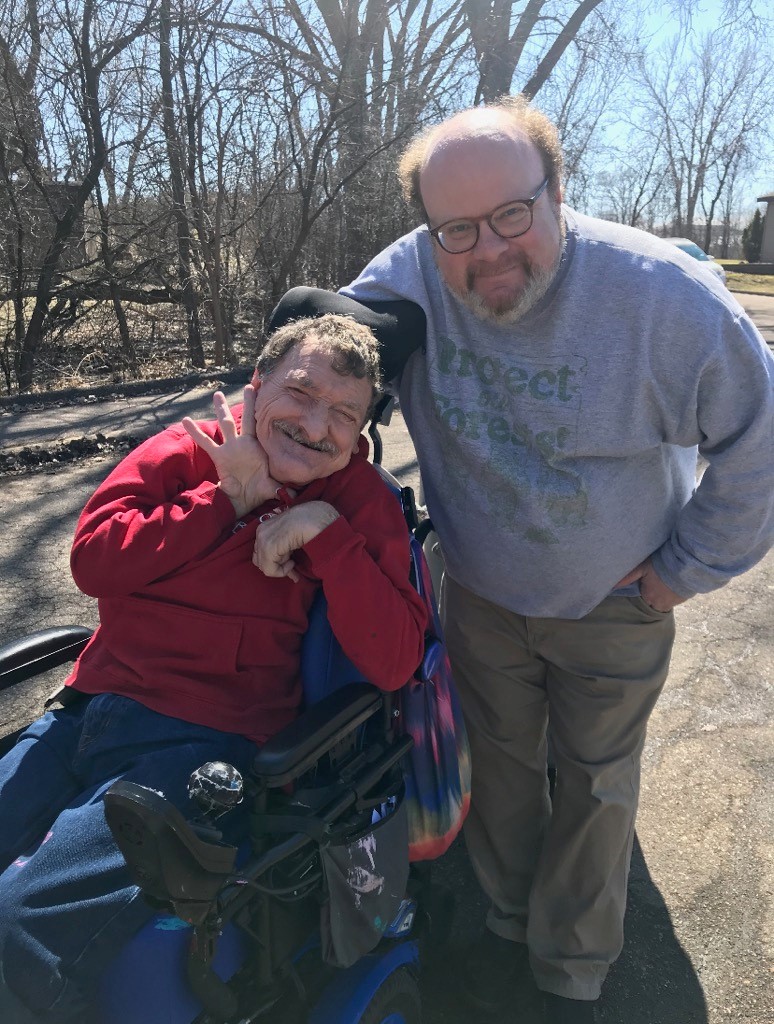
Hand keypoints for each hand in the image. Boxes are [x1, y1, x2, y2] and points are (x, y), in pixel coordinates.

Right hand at [182, 387, 279, 518]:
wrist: (241, 500)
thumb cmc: (259, 490)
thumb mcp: (274, 486)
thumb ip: (284, 487)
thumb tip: (297, 493)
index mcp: (259, 447)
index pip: (264, 426)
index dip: (267, 412)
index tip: (272, 396)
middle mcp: (245, 443)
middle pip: (248, 418)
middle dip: (249, 402)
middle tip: (250, 385)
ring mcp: (231, 447)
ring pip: (226, 424)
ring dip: (222, 409)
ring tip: (217, 394)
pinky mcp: (219, 455)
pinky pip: (205, 442)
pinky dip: (195, 432)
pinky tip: (186, 420)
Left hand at [253, 501, 339, 581]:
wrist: (321, 516)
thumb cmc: (313, 522)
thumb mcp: (295, 535)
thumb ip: (286, 548)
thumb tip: (288, 567)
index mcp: (267, 526)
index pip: (261, 551)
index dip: (275, 562)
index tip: (291, 565)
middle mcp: (262, 530)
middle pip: (259, 560)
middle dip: (276, 567)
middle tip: (293, 567)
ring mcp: (263, 537)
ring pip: (263, 565)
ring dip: (280, 568)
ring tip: (294, 561)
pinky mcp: (269, 546)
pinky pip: (268, 569)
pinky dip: (282, 571)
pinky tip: (293, 562)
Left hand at [614, 557, 686, 612]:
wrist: (685, 566)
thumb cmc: (661, 566)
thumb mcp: (643, 568)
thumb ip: (628, 577)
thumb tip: (612, 586)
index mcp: (647, 597)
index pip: (642, 600)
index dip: (644, 592)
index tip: (645, 585)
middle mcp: (659, 604)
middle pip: (652, 604)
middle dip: (652, 598)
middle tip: (655, 586)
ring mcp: (671, 604)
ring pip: (663, 604)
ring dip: (663, 598)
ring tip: (664, 587)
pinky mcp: (682, 601)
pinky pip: (674, 601)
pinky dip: (673, 596)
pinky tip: (673, 587)